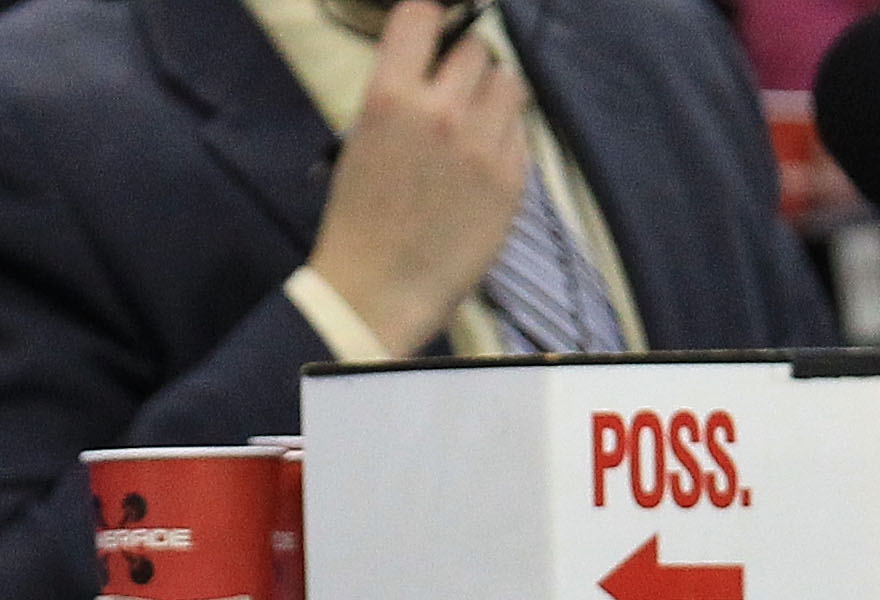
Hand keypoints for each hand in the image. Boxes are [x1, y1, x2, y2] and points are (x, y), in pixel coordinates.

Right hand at [303, 1, 530, 358]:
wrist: (376, 293)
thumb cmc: (359, 221)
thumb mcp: (361, 142)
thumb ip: (400, 94)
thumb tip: (434, 59)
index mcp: (390, 99)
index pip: (422, 15)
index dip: (428, 23)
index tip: (429, 39)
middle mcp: (441, 112)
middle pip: (475, 48)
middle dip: (462, 68)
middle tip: (450, 98)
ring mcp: (483, 144)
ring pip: (508, 81)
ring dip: (492, 95)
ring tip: (473, 127)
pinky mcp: (512, 176)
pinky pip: (520, 130)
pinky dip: (504, 138)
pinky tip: (479, 168)